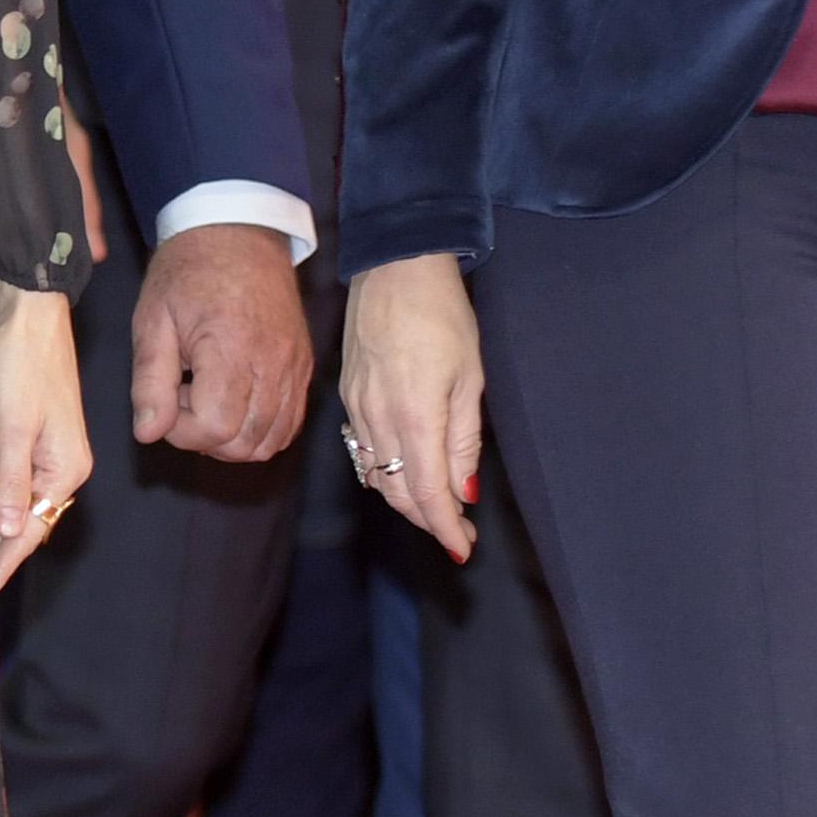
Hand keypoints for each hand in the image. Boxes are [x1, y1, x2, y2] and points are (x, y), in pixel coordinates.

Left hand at [0, 287, 89, 584]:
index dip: (5, 560)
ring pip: (17, 500)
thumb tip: (9, 529)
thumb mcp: (13, 426)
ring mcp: (47, 450)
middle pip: (27, 519)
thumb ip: (10, 479)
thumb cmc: (22, 364)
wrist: (28, 311)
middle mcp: (61, 465)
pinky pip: (10, 478)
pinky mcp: (28, 433)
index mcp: (66, 468)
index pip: (31, 528)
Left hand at [130, 224, 313, 461]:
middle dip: (205, 436)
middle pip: (245, 443)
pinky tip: (234, 403)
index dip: (181, 430)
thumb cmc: (188, 272)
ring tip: (209, 399)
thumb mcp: (153, 321)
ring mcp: (294, 368)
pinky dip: (261, 430)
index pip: (214, 428)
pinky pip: (290, 423)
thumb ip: (150, 382)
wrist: (237, 232)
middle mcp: (272, 364)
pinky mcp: (303, 367)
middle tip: (185, 397)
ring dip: (233, 439)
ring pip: (270, 441)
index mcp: (230, 349)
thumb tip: (148, 433)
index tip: (167, 400)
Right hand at [336, 255, 485, 559]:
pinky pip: (363, 450)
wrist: (395, 267)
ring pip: (377, 476)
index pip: (427, 493)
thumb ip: (464, 440)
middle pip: (398, 493)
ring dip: (406, 499)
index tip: (462, 549)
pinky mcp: (347, 396)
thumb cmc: (442, 315)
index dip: (444, 528)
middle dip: (428, 520)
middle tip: (457, 532)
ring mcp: (356, 408)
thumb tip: (464, 491)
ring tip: (437, 507)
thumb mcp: (469, 377)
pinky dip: (385, 472)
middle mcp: (378, 419)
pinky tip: (405, 471)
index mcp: (415, 415)